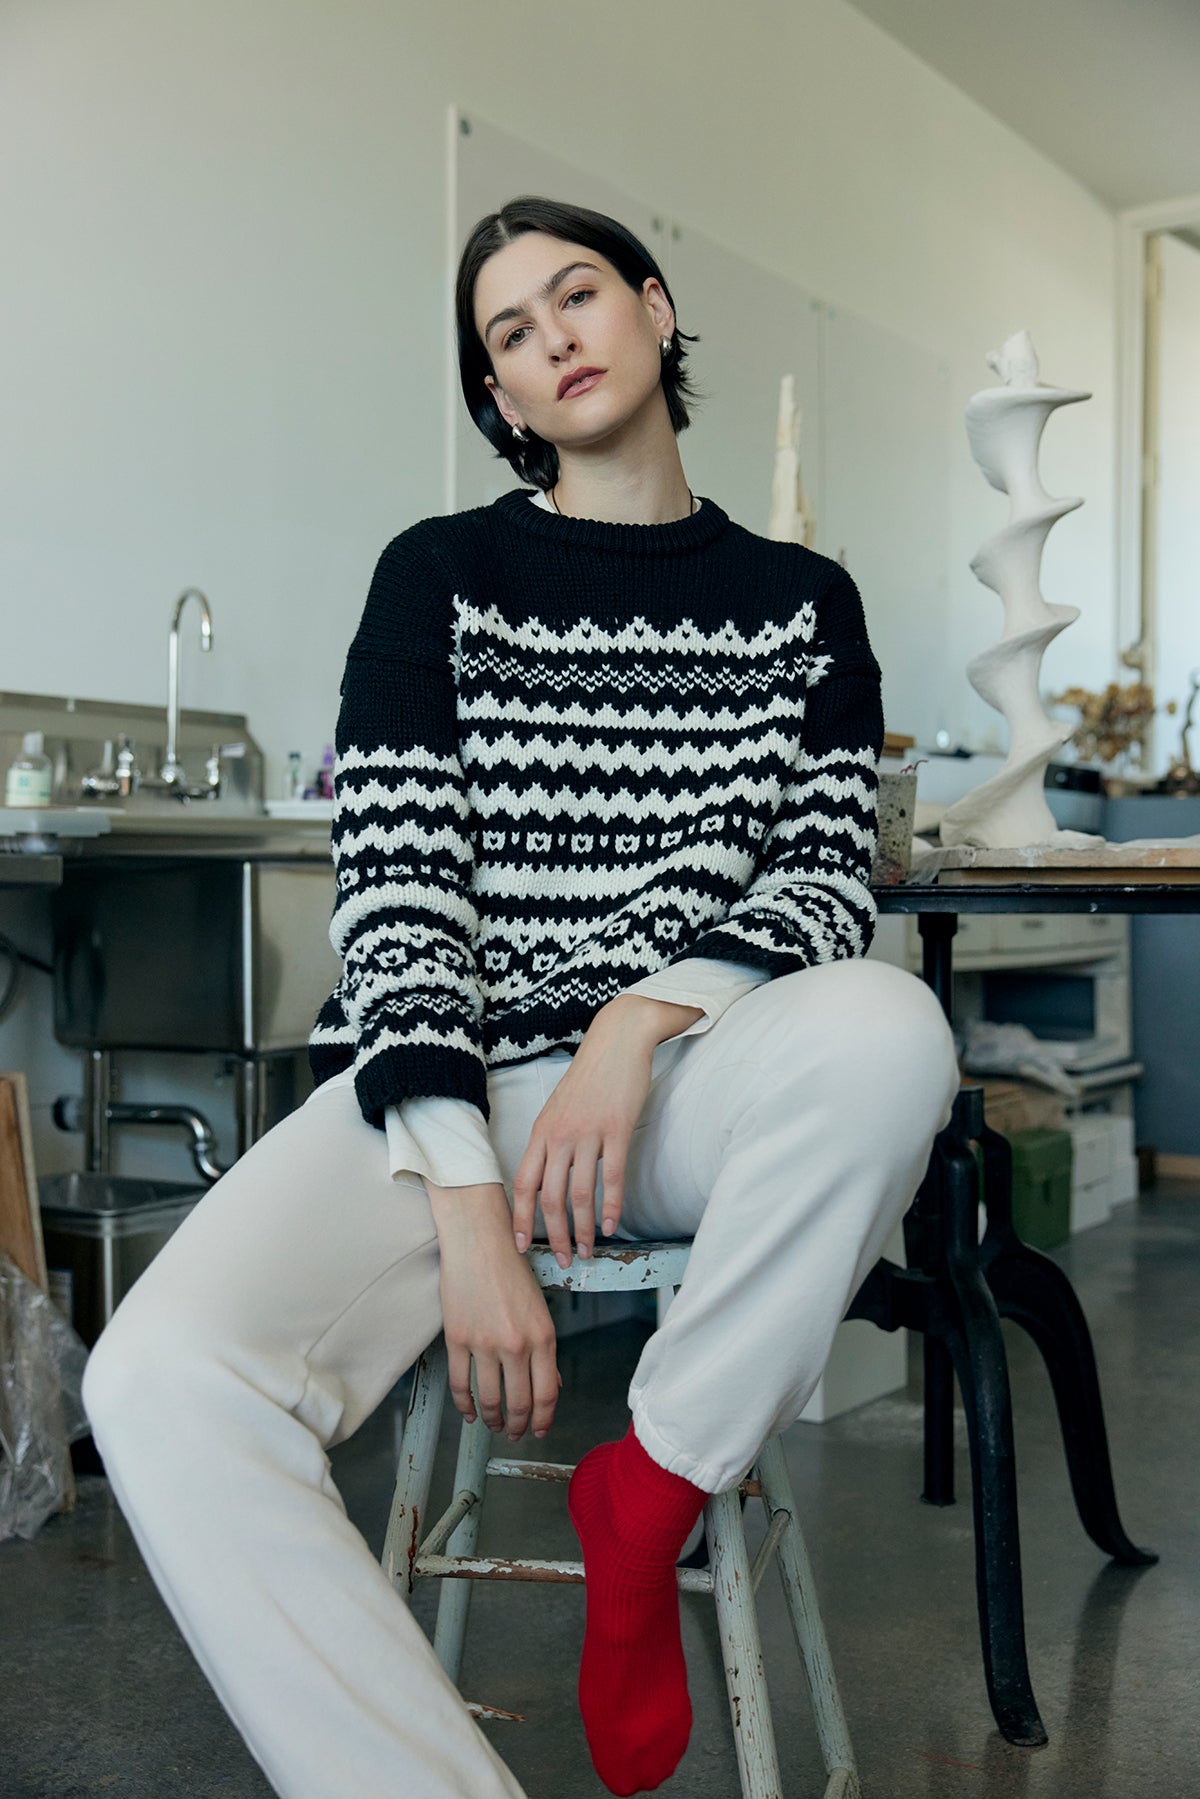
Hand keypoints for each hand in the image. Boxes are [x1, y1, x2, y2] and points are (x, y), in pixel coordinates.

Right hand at [427, 1181, 561, 1440]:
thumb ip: (545, 1350)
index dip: (543, 1419)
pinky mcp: (458, 1339)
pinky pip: (460, 1384)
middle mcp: (517, 1344)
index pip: (547, 1393)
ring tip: (493, 1425)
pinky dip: (465, 1405)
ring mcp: (485, 1344)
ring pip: (490, 1400)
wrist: (479, 1241)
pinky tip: (470, 1412)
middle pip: (519, 1403)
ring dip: (493, 1420)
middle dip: (517, 1426)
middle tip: (514, 1433)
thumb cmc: (511, 1270)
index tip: (539, 1430)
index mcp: (543, 1336)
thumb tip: (552, 1385)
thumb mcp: (539, 1309)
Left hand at [511, 998, 667, 1265]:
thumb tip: (548, 1178)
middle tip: (563, 1262)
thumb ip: (552, 1140)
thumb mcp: (559, 1107)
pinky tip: (610, 1226)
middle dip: (555, 1236)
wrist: (618, 1039)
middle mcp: (559, 1135)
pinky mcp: (617, 1129)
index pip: (523, 1184)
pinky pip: (611, 1178)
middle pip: (550, 1198)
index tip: (522, 1247)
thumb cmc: (590, 1075)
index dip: (521, 1219)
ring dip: (582, 1230)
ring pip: (579, 1194)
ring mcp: (588, 1133)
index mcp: (541, 1131)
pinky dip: (610, 1207)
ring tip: (588, 1252)